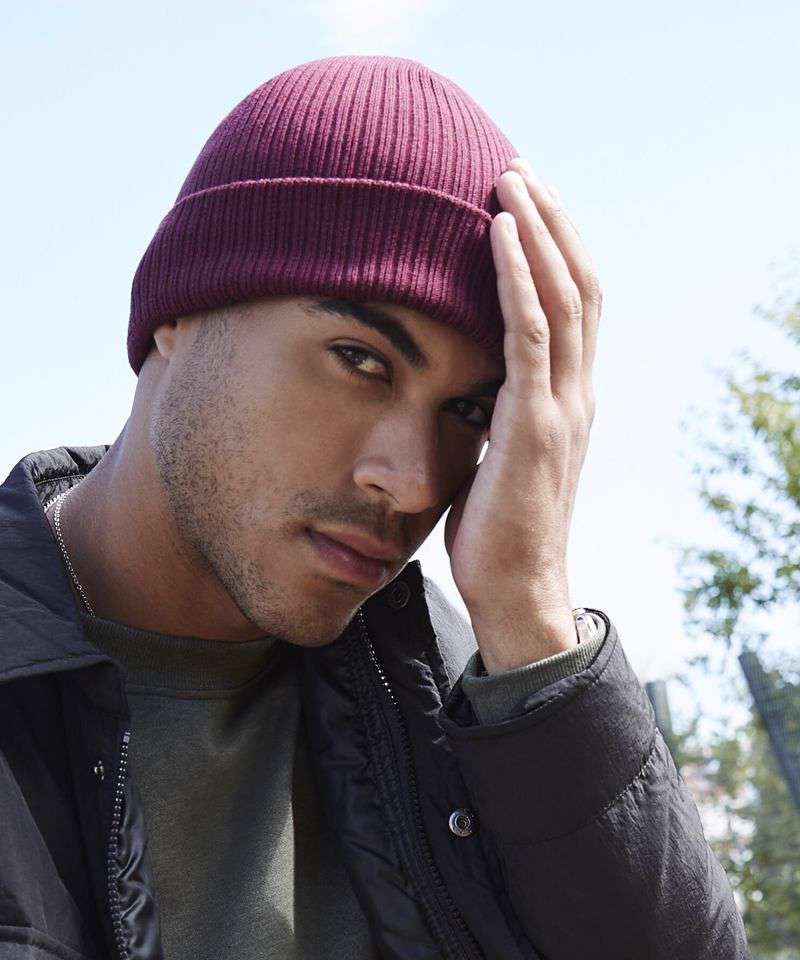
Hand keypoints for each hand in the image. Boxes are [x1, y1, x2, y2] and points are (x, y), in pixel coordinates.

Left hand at [443, 157, 601, 670]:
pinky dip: (516, 277)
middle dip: (551, 223)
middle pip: (580, 285)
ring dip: (536, 231)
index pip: (576, 305)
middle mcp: (577, 393)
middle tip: (519, 171)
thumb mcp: (498, 459)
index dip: (557, 250)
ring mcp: (561, 407)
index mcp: (568, 399)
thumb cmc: (497, 530)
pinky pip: (529, 334)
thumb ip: (494, 415)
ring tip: (510, 180)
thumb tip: (461, 387)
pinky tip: (496, 233)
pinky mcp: (532, 425)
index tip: (525, 206)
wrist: (515, 591)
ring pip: (563, 296)